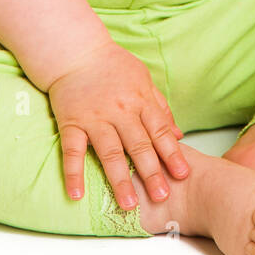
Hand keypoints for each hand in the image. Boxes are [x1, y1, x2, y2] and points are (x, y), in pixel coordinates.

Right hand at [47, 40, 188, 210]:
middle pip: (138, 145)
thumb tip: (179, 135)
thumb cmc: (113, 66)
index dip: (172, 154)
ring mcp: (94, 118)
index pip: (159, 132)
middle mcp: (119, 111)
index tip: (183, 175)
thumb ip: (160, 108)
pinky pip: (72, 150)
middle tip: (162, 196)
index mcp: (139, 101)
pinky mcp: (71, 122)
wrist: (76, 50)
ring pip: (109, 152)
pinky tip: (77, 194)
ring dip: (119, 179)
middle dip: (152, 172)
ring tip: (129, 204)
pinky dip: (74, 173)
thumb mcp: (143, 80)